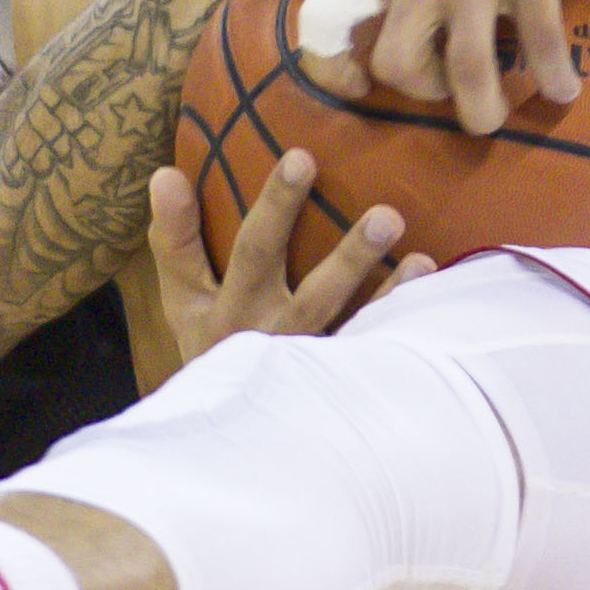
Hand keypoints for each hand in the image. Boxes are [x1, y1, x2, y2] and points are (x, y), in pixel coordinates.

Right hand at [147, 149, 431, 356]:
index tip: (303, 157)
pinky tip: (424, 268)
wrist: (230, 433)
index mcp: (226, 313)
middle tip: (374, 204)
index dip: (273, 208)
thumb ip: (175, 238)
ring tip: (393, 224)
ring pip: (338, 317)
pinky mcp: (336, 378)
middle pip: (305, 290)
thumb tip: (165, 173)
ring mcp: (306, 363)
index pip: (251, 252)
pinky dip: (395, 308)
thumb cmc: (213, 339)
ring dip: (370, 275)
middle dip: (342, 252)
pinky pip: (368, 343)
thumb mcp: (183, 297)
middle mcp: (268, 338)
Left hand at [334, 0, 589, 133]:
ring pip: (467, 64)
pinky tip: (564, 90)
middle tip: (446, 97)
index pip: (333, 15)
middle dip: (420, 93)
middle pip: (396, 59)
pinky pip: (541, 44)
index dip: (331, 66)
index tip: (354, 91)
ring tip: (498, 119)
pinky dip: (554, 79)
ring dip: (483, 109)